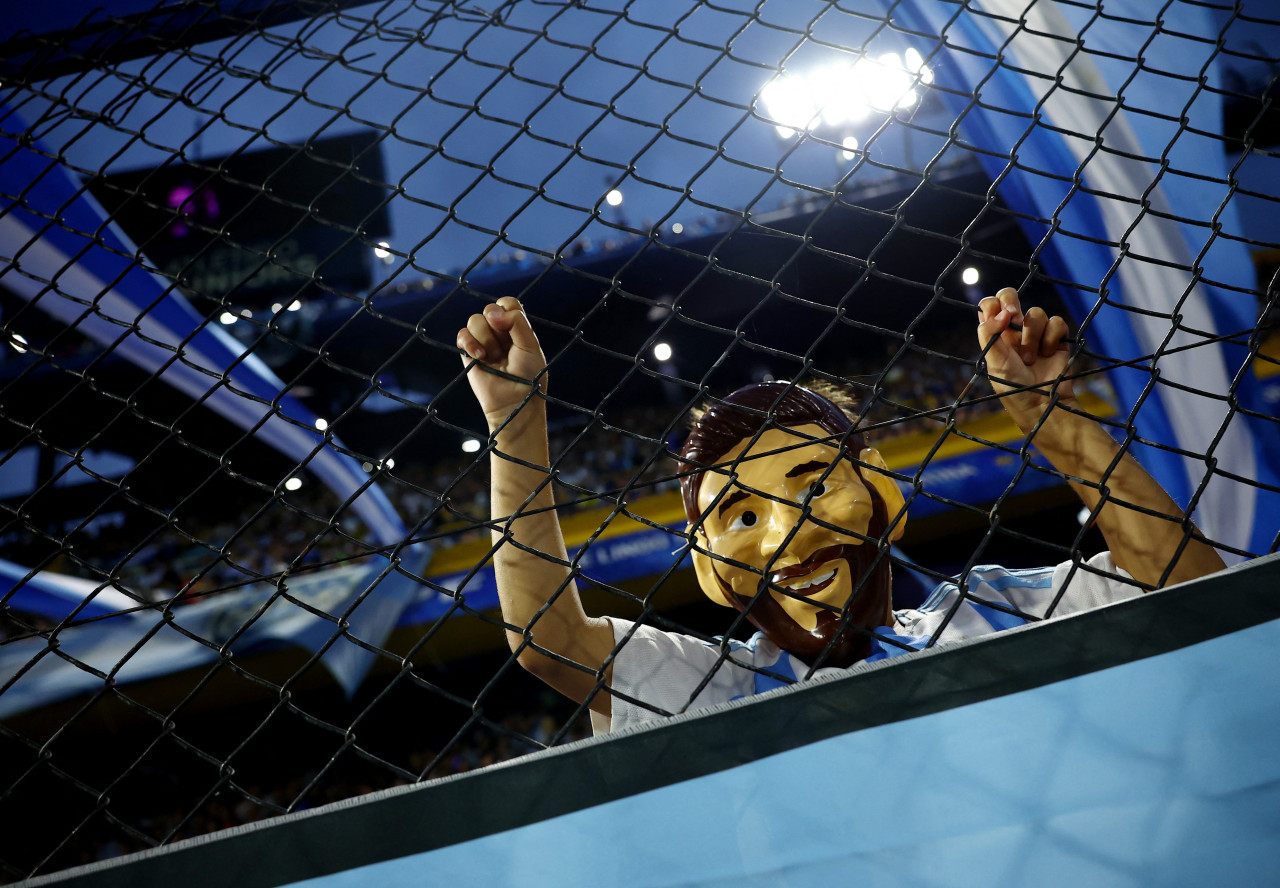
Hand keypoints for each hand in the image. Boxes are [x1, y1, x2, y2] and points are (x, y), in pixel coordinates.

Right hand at [457, 297, 546, 429]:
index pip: (507, 303)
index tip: (511, 327)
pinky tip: (480, 357)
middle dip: (497, 328)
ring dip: (485, 339)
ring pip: (474, 320)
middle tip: (505, 349)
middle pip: (489, 309)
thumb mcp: (530, 345)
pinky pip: (462, 335)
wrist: (513, 402)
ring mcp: (483, 341)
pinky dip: (469, 343)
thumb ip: (517, 322)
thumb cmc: (528, 376)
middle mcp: (499, 331)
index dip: (506, 309)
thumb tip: (492, 313)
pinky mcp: (468, 352)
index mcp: (516, 327)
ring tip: (494, 357)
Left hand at [976, 288, 1074, 432]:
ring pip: (1035, 313)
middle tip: (1013, 316)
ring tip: (1030, 359)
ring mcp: (1036, 333)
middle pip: (1010, 296)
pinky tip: (1048, 354)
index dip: (993, 304)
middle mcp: (1013, 330)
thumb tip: (1001, 311)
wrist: (1041, 402)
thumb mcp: (993, 362)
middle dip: (1011, 301)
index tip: (999, 316)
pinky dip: (1051, 338)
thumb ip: (990, 334)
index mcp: (995, 335)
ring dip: (1032, 336)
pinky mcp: (1056, 338)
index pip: (989, 306)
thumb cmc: (1012, 386)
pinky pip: (1056, 322)